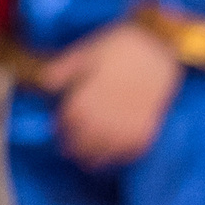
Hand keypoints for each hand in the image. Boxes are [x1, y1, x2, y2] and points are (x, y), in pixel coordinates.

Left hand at [41, 20, 181, 166]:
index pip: (64, 126)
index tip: (59, 129)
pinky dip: (118, 157)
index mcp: (84, 100)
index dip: (60, 128)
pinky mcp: (144, 132)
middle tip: (70, 148)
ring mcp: (124, 128)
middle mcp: (102, 120)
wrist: (160, 45)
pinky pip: (127, 155)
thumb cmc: (121, 46)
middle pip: (80, 146)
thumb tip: (44, 83)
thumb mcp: (88, 51)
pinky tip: (113, 153)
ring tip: (88, 157)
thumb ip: (64, 69)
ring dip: (92, 158)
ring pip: (101, 156)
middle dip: (73, 147)